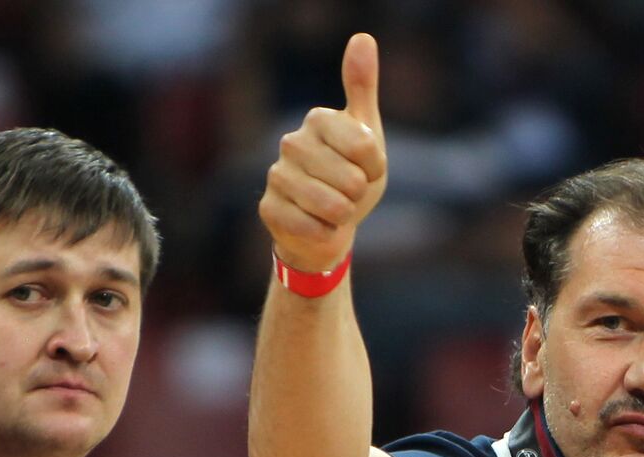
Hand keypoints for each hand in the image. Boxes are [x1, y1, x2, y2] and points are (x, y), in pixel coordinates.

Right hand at [258, 32, 386, 273]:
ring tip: (334, 211)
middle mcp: (291, 142)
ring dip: (342, 216)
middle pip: (351, 180)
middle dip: (357, 195)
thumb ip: (362, 88)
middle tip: (347, 194)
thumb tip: (362, 37)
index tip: (368, 170)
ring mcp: (276, 176)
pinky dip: (324, 233)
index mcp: (317, 119)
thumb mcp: (367, 133)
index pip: (365, 147)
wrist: (328, 226)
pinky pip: (312, 227)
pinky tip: (317, 226)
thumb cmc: (350, 178)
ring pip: (332, 206)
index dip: (375, 168)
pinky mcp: (268, 209)